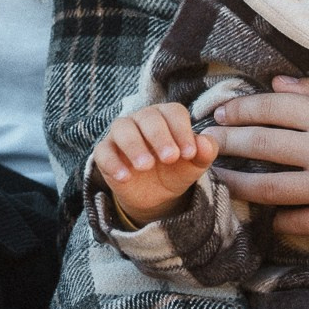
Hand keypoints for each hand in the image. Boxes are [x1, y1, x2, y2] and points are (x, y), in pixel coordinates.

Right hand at [94, 103, 218, 225]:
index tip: (189, 153)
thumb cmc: (176, 171)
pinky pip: (103, 151)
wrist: (155, 196)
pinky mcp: (105, 152)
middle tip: (170, 158)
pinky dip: (112, 163)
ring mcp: (121, 134)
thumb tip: (205, 143)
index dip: (182, 130)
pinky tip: (125, 177)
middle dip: (160, 136)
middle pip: (148, 116)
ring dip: (134, 145)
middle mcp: (142, 119)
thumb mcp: (194, 165)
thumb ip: (204, 153)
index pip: (173, 112)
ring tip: (146, 166)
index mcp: (166, 117)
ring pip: (122, 128)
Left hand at [207, 75, 308, 236]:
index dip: (239, 110)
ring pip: (266, 188)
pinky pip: (294, 222)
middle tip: (205, 143)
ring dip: (236, 184)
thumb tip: (277, 86)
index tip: (221, 113)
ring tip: (219, 180)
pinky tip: (264, 213)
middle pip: (258, 146)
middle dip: (225, 143)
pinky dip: (275, 218)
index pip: (268, 109)